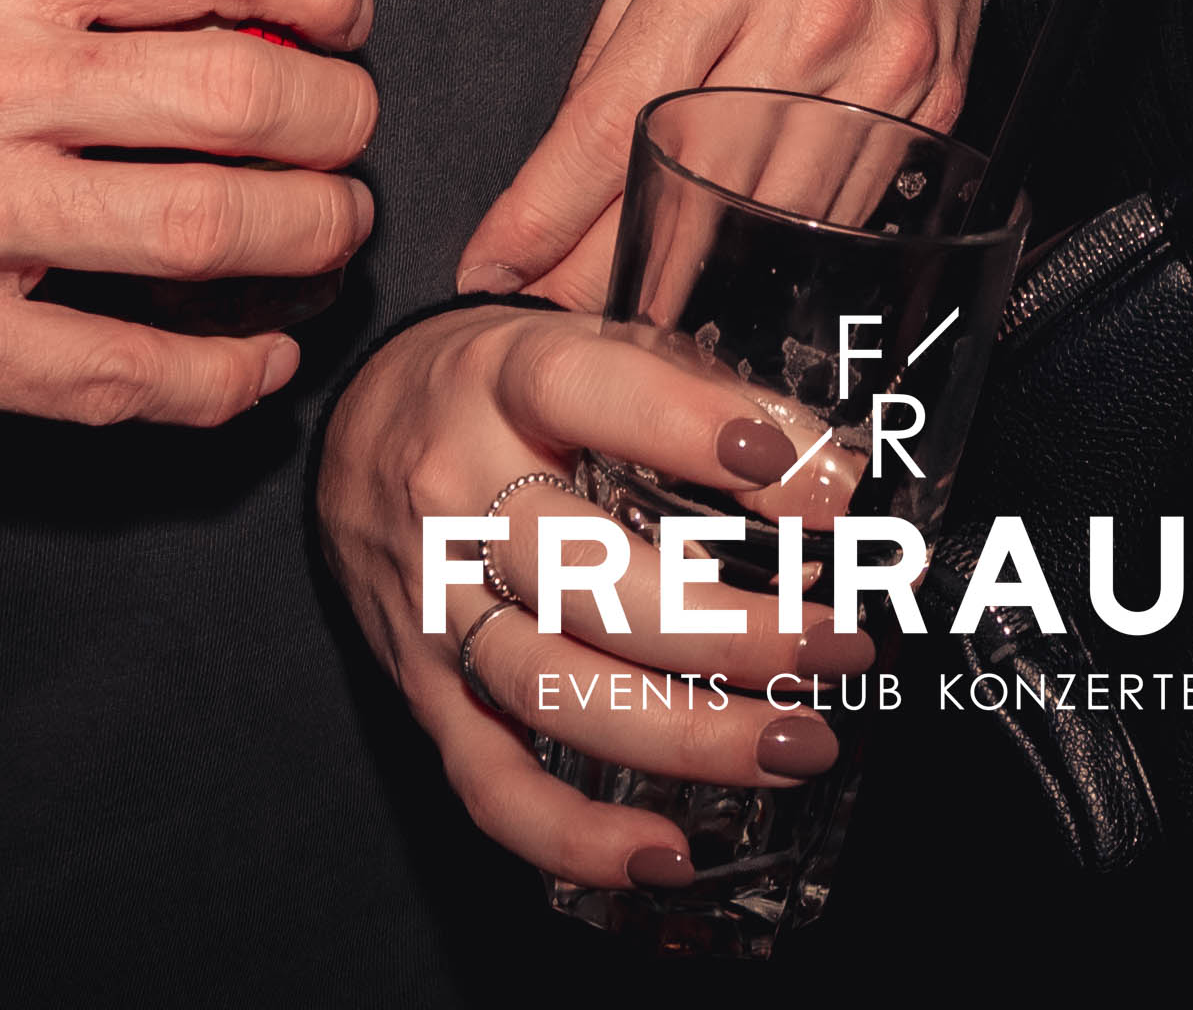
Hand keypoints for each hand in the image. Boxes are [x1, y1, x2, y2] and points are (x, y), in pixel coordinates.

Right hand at [318, 302, 875, 889]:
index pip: (589, 393)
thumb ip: (704, 387)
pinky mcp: (424, 689)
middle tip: (837, 648)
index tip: (796, 475)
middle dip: (731, 626)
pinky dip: (575, 836)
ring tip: (795, 744)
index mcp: (502, 380)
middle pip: (587, 574)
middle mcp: (457, 492)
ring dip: (688, 733)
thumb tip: (824, 474)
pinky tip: (664, 855)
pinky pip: (491, 783)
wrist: (355, 425)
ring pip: (553, 686)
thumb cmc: (497, 385)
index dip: (691, 429)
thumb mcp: (590, 336)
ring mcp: (435, 601)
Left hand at [457, 0, 982, 302]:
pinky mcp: (935, 94)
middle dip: (614, 269)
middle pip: (695, 188)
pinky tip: (747, 269)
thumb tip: (567, 156)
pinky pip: (855, 204)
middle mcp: (807, 19)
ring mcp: (882, 65)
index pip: (610, 124)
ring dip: (703, 279)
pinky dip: (793, 247)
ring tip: (640, 311)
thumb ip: (616, 33)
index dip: (543, 214)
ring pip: (779, 216)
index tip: (493, 267)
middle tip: (556, 312)